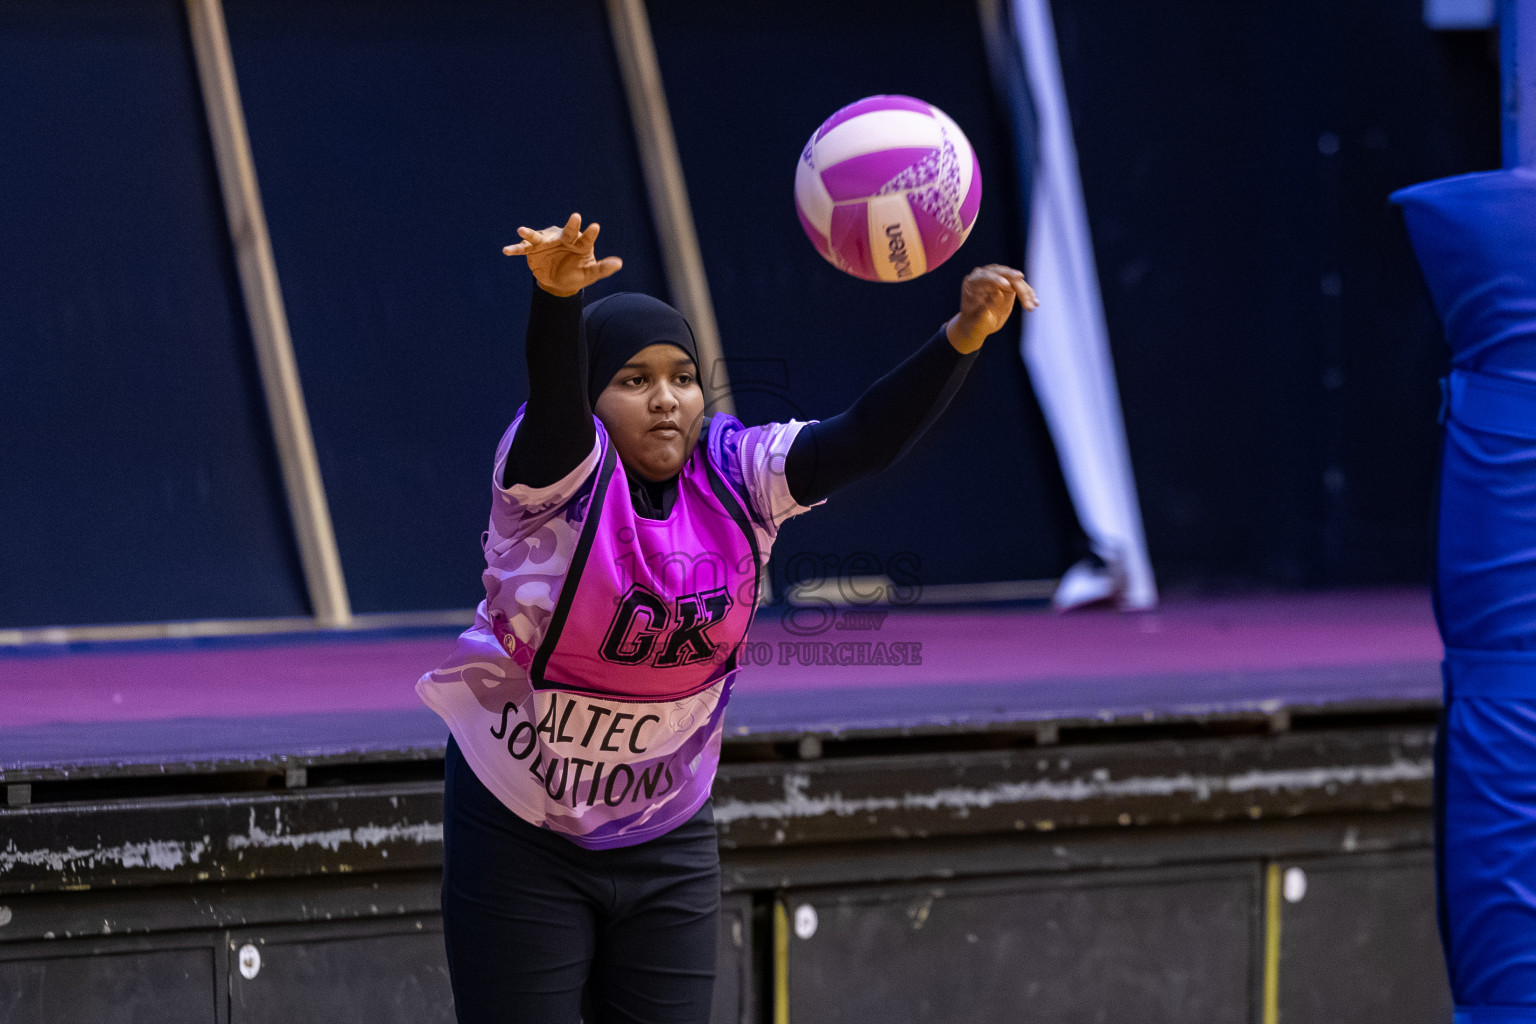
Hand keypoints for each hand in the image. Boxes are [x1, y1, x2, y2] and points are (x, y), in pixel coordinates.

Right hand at [503, 212, 622, 296]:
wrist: (558, 282)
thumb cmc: (576, 273)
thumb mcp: (590, 274)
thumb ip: (602, 268)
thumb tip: (619, 263)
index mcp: (579, 243)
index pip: (586, 238)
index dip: (590, 233)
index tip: (595, 227)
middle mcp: (563, 239)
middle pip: (567, 231)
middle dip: (571, 225)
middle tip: (576, 217)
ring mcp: (547, 243)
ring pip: (538, 237)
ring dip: (530, 234)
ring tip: (521, 230)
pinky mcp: (533, 250)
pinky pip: (523, 249)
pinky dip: (515, 249)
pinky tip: (506, 250)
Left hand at [945, 264, 1037, 352]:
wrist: (977, 325)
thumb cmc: (974, 322)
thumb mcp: (977, 319)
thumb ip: (983, 307)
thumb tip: (995, 295)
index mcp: (972, 282)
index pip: (985, 275)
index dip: (996, 279)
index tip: (1007, 286)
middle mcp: (985, 276)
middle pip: (1001, 272)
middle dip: (1012, 276)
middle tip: (1021, 278)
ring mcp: (997, 279)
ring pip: (1014, 279)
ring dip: (1024, 291)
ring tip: (1032, 304)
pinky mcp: (1008, 285)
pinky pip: (1020, 286)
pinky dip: (1028, 294)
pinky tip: (1035, 302)